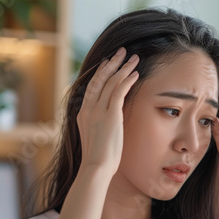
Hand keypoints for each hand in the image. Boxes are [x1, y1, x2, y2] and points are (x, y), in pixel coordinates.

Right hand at [76, 47, 139, 175]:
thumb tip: (109, 122)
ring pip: (111, 82)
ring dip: (123, 68)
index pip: (92, 86)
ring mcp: (98, 111)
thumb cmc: (99, 158)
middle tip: (122, 51)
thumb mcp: (96, 137)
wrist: (96, 167)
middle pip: (100, 78)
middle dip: (112, 63)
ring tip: (134, 58)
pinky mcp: (110, 115)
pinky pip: (119, 92)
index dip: (101, 72)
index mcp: (83, 113)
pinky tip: (135, 74)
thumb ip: (100, 125)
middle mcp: (88, 108)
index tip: (109, 62)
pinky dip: (127, 80)